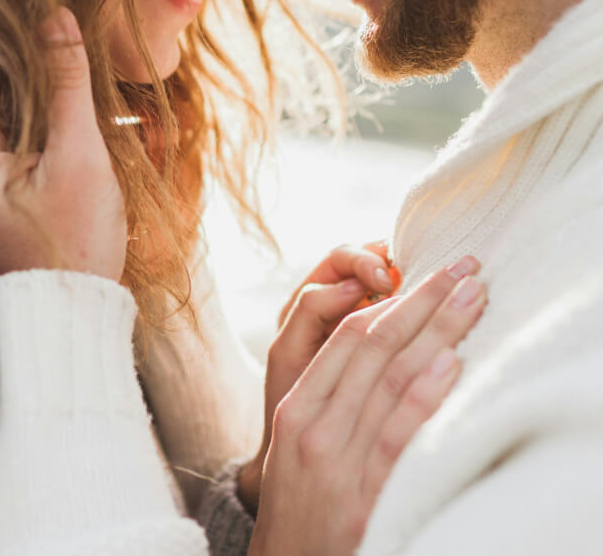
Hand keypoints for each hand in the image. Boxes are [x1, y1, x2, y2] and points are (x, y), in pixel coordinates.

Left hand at [0, 8, 126, 283]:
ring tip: (91, 117)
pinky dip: (47, 133)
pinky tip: (83, 142)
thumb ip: (67, 83)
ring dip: (48, 105)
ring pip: (9, 112)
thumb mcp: (77, 157)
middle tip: (85, 84)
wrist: (65, 320)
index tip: (68, 50)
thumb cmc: (70, 247)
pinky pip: (17, 142)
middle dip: (39, 76)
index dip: (23, 45)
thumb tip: (57, 15)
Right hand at [247, 257, 487, 555]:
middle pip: (372, 345)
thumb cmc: (299, 500)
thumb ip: (331, 395)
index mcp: (294, 405)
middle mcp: (312, 424)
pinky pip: (397, 433)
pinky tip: (452, 361)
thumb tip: (384, 341)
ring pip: (390, 378)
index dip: (392, 297)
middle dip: (423, 300)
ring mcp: (336, 459)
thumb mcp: (298, 441)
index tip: (430, 272)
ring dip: (437, 331)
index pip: (346, 336)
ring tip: (473, 298)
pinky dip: (426, 393)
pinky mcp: (364, 495)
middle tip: (463, 267)